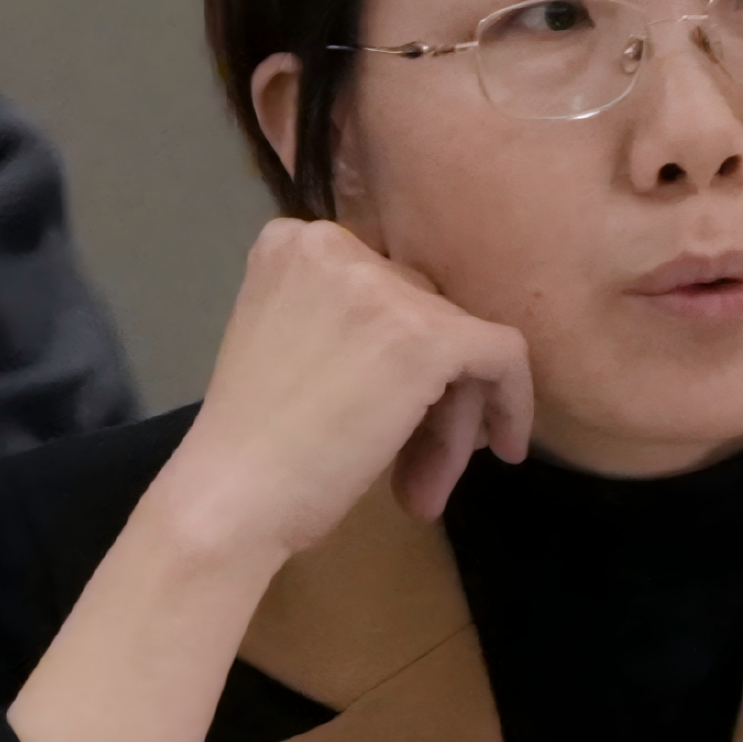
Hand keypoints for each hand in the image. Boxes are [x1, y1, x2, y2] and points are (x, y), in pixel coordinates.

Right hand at [161, 219, 533, 559]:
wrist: (230, 498)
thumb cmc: (254, 449)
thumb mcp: (294, 350)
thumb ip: (354, 329)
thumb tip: (441, 355)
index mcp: (294, 243)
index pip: (387, 289)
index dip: (404, 358)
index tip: (403, 418)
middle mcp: (336, 244)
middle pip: (426, 313)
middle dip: (432, 397)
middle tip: (417, 471)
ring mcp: (382, 286)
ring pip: (462, 342)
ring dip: (451, 422)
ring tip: (424, 489)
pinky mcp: (426, 335)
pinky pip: (503, 355)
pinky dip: (511, 402)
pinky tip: (505, 446)